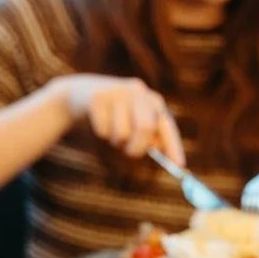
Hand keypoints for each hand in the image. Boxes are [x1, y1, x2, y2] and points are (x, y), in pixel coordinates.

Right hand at [60, 75, 184, 164]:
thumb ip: (149, 136)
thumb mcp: (134, 124)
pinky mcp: (98, 97)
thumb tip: (159, 149)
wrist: (79, 95)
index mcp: (152, 101)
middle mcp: (138, 92)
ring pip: (123, 132)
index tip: (179, 166)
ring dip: (116, 141)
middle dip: (137, 147)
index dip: (173, 145)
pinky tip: (97, 122)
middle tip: (127, 152)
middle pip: (145, 128)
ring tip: (111, 132)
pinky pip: (103, 130)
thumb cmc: (113, 116)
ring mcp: (118, 92)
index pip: (166, 125)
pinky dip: (101, 134)